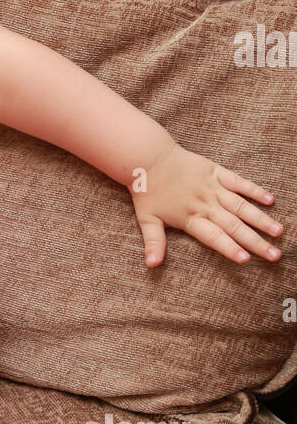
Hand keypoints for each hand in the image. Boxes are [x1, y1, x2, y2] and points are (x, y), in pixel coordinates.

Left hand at [129, 142, 283, 266]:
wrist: (148, 157)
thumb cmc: (147, 191)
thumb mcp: (146, 219)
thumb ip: (154, 242)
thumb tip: (151, 265)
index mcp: (189, 218)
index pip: (213, 237)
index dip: (229, 248)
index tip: (246, 259)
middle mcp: (205, 204)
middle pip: (234, 226)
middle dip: (255, 242)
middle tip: (274, 255)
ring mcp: (212, 187)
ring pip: (241, 206)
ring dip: (260, 219)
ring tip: (278, 231)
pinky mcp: (215, 171)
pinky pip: (238, 182)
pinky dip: (254, 190)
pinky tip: (270, 200)